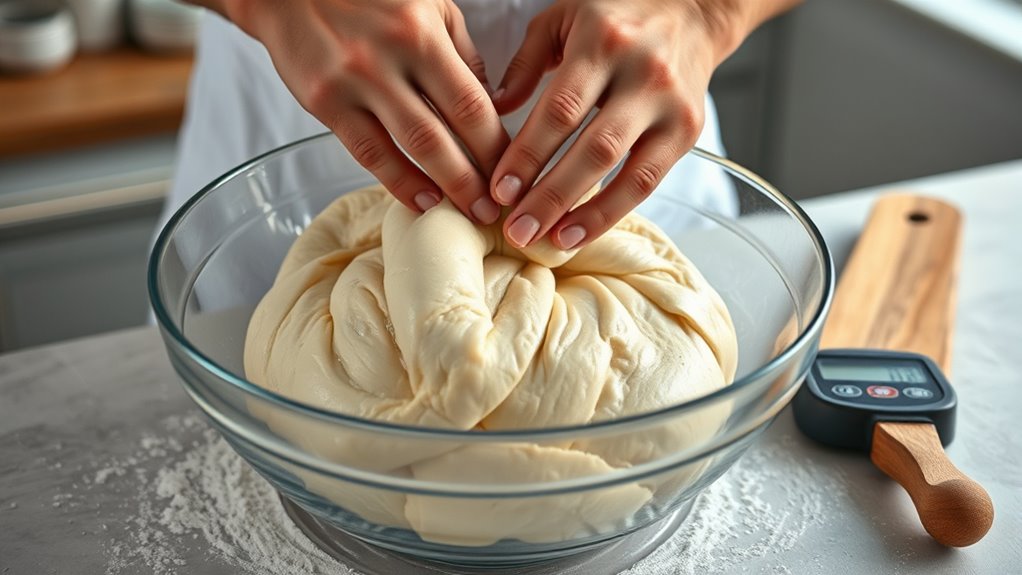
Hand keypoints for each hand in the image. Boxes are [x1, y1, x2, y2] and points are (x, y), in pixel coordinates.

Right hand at [221, 0, 507, 222]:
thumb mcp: (428, 5)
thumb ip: (461, 53)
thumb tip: (490, 102)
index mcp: (421, 33)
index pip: (471, 103)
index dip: (495, 146)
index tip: (510, 173)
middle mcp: (388, 59)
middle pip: (443, 134)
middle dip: (474, 180)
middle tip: (493, 210)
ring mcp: (354, 83)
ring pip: (408, 149)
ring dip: (442, 188)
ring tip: (465, 212)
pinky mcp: (324, 102)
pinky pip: (368, 153)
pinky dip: (398, 182)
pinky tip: (421, 200)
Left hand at [489, 0, 764, 248]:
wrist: (694, 9)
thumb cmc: (617, 17)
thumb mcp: (564, 18)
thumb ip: (527, 61)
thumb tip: (497, 110)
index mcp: (602, 42)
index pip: (560, 109)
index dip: (528, 155)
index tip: (499, 190)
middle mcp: (642, 74)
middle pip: (593, 149)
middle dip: (550, 195)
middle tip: (516, 228)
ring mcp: (670, 106)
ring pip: (627, 173)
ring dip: (583, 214)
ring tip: (547, 241)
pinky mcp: (687, 131)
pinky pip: (648, 182)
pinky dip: (612, 212)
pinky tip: (579, 233)